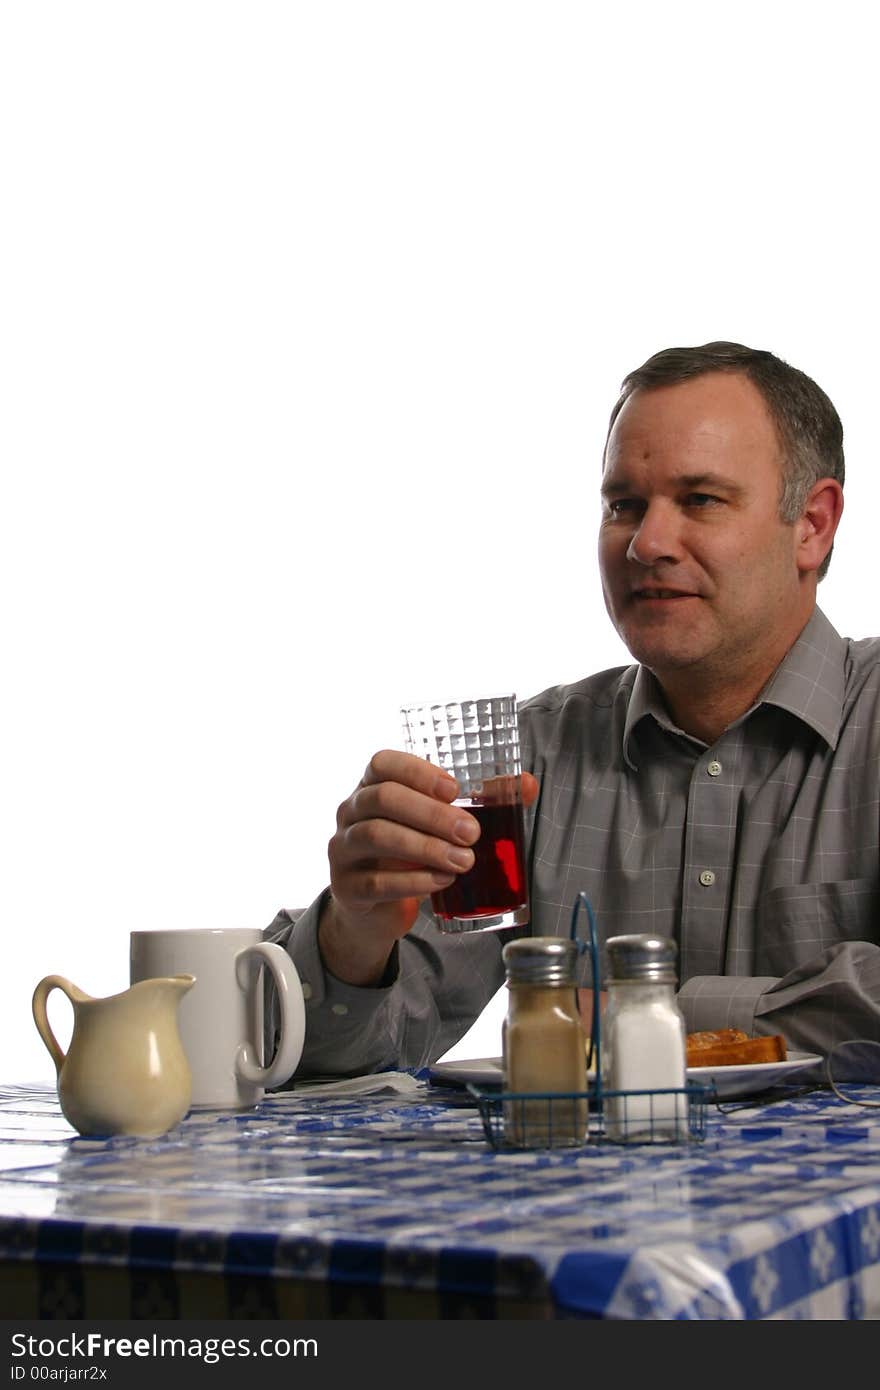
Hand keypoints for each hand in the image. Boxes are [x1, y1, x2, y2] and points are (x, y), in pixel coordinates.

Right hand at [320, 749, 538, 985]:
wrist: (376, 909)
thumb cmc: (412, 853)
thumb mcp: (439, 825)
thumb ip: (482, 802)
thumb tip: (527, 784)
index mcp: (373, 786)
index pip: (384, 763)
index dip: (418, 772)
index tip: (455, 789)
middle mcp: (351, 811)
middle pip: (383, 798)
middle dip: (432, 814)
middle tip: (472, 833)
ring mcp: (343, 848)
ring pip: (377, 836)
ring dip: (426, 848)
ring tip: (464, 861)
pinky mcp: (345, 887)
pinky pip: (376, 881)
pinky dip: (414, 882)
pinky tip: (442, 882)